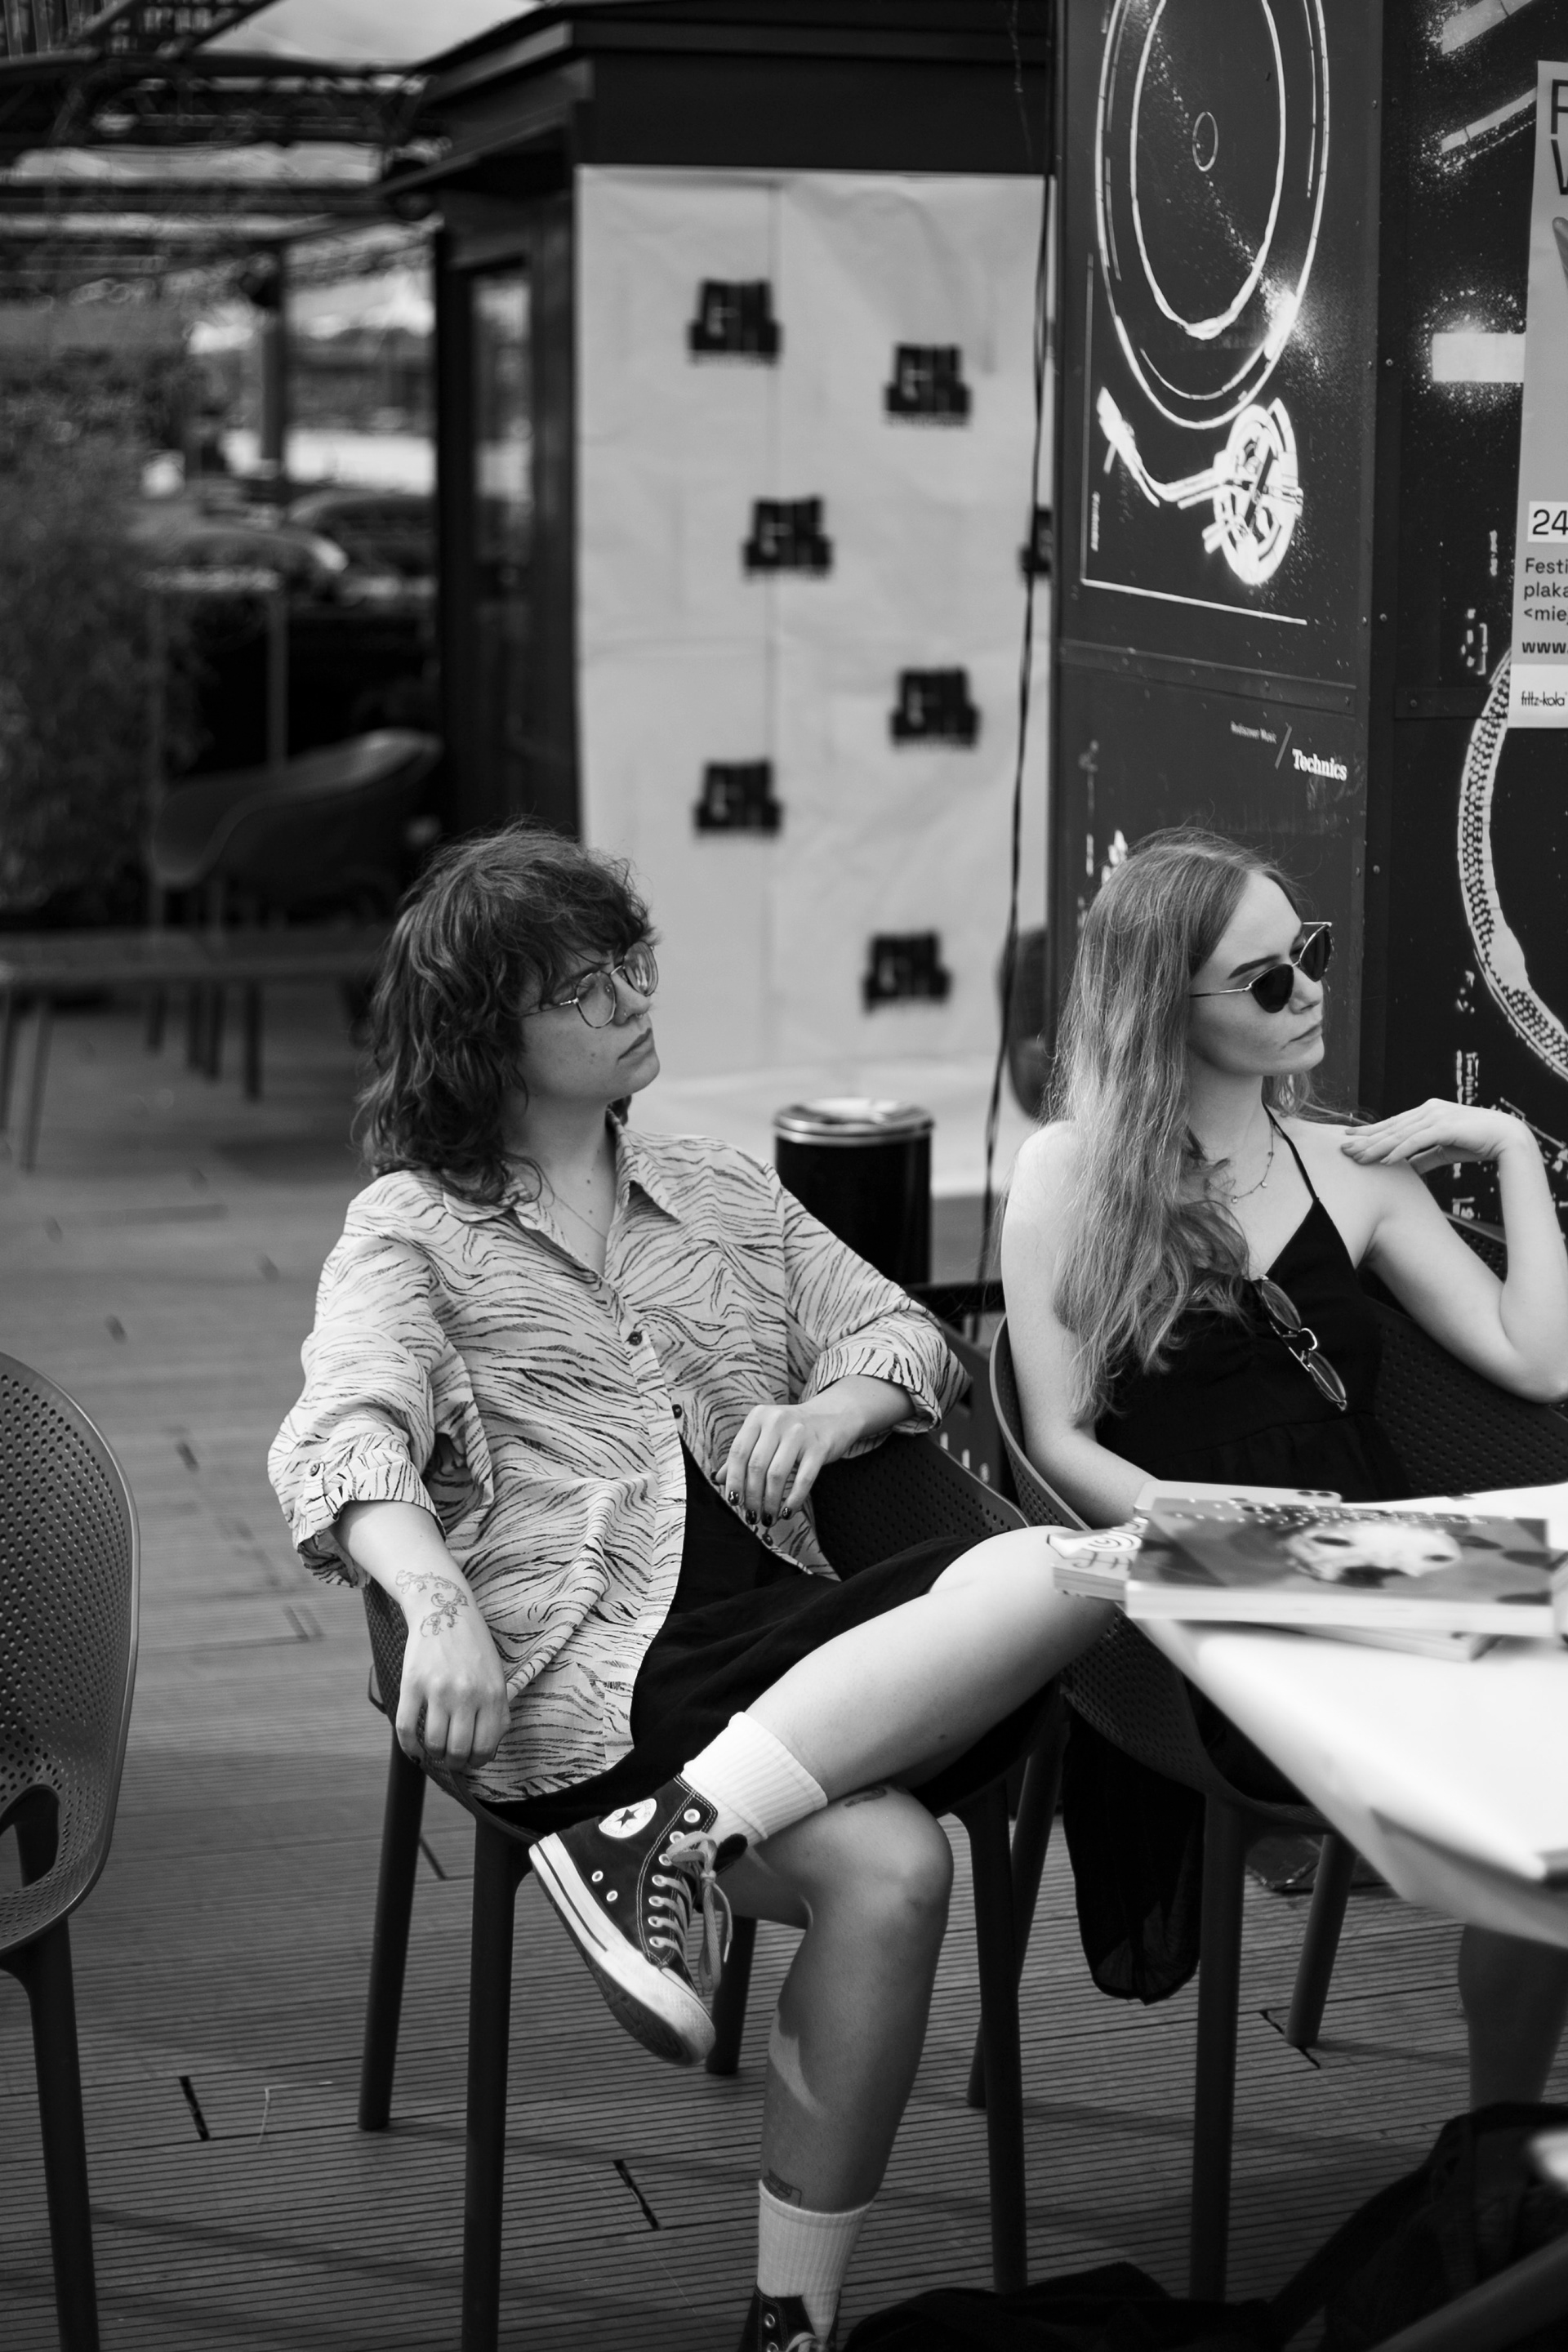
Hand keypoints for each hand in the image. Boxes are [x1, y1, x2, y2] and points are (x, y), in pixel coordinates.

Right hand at [392, 1568, 509, 1769]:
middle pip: (458, 1750)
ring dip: (434, 1754)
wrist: (445, 1610)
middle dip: (455, 1763)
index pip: (485, 1747)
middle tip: (452, 1758)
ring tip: (436, 1749)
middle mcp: (467, 1694)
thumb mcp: (496, 1677)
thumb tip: (489, 1750)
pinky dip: (409, 1746)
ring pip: (434, 1743)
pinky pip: (405, 1727)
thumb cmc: (474, 1648)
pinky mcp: (412, 1683)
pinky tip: (414, 1749)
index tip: (471, 1760)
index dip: (477, 1762)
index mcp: (492, 1694)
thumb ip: (497, 1712)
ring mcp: (438, 1689)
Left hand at [723, 1391, 870, 1524]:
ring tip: (768, 1517)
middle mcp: (777, 1421)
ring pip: (776, 1475)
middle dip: (752, 1496)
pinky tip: (787, 1512)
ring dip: (770, 1502)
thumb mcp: (765, 1434)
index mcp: (759, 1416)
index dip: (734, 1480)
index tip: (733, 1501)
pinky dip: (793, 1500)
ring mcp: (799, 1433)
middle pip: (756, 1466)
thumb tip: (719, 1479)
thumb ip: (743, 1454)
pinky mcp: (819, 1447)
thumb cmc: (792, 1430)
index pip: (738, 1452)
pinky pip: (803, 1479)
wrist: (832, 1416)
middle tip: (751, 1515)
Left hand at [1341, 1101, 1527, 1176]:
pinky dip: (1400, 1151)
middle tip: (1342, 1149)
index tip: (1349, 1138)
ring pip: (1399, 1134)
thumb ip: (1422, 1157)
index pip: (1392, 1124)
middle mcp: (1428, 1110)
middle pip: (1390, 1127)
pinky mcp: (1446, 1127)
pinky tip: (1385, 1160)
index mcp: (1426, 1113)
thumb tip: (1404, 1170)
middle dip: (1365, 1139)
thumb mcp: (1443, 1150)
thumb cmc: (1475, 1142)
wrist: (1506, 1137)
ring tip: (1357, 1157)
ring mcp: (1436, 1116)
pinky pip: (1417, 1141)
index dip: (1369, 1132)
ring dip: (1376, 1147)